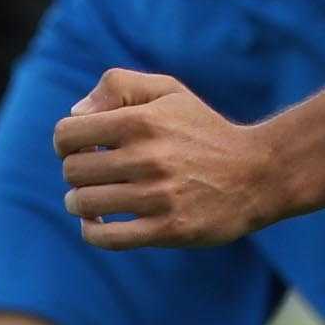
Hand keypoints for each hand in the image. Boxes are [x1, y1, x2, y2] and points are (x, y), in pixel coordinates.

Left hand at [57, 66, 286, 249]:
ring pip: (85, 204)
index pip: (68, 134)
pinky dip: (91, 231)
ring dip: (80, 203)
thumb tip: (76, 113)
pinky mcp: (167, 230)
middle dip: (75, 172)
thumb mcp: (168, 91)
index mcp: (142, 121)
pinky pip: (107, 237)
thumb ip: (118, 86)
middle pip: (73, 171)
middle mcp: (147, 158)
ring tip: (93, 200)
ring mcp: (157, 196)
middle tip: (93, 174)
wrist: (258, 174)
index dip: (66, 141)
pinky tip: (96, 223)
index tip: (82, 148)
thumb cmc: (204, 131)